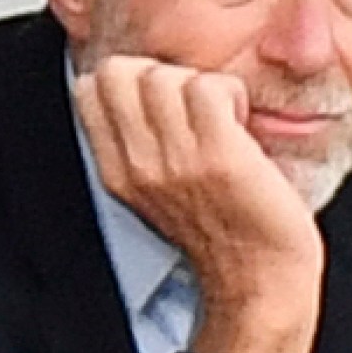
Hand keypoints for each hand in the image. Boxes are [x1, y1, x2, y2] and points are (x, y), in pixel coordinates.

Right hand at [73, 57, 323, 352]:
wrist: (260, 281)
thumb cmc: (227, 235)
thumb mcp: (161, 190)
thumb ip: (143, 144)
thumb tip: (147, 86)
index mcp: (119, 173)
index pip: (90, 88)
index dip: (132, 79)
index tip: (168, 105)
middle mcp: (139, 166)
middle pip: (119, 71)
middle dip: (161, 75)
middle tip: (195, 109)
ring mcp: (176, 162)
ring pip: (163, 75)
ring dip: (201, 85)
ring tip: (222, 120)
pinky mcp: (218, 157)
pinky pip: (209, 86)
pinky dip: (231, 94)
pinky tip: (243, 126)